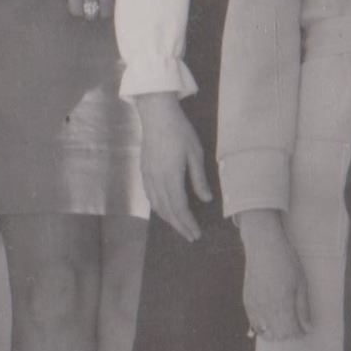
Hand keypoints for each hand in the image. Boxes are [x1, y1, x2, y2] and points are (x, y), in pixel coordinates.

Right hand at [136, 93, 210, 243]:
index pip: (180, 207)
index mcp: (171, 176)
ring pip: (157, 205)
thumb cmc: (179, 130)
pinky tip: (164, 210)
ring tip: (180, 227)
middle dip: (179, 226)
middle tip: (190, 236)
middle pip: (168, 210)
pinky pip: (150, 196)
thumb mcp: (195, 153)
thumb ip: (199, 178)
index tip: (196, 233)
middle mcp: (157, 180)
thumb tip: (206, 199)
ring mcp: (148, 176)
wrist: (156, 114)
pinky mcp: (144, 171)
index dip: (188, 223)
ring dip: (169, 219)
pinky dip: (158, 208)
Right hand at [239, 211, 310, 340]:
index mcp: (282, 303)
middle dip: (289, 335)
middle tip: (296, 328)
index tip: (305, 330)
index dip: (299, 333)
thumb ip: (303, 308)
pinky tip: (269, 324)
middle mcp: (266, 306)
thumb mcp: (301, 283)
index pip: (291, 330)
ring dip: (275, 333)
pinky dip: (261, 327)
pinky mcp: (247, 300)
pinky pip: (253, 322)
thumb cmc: (286, 261)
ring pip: (264, 331)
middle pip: (278, 334)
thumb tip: (308, 328)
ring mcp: (254, 304)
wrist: (263, 245)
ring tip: (283, 327)